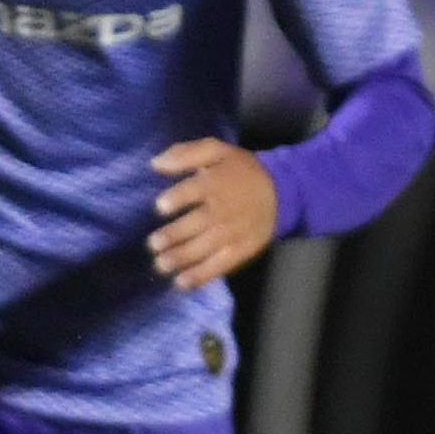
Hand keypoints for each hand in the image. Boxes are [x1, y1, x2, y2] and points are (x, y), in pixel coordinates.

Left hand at [149, 138, 278, 291]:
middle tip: (154, 244)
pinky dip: (200, 276)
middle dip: (174, 235)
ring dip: (181, 258)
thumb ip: (185, 154)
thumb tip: (155, 164)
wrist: (281, 192)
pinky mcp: (241, 250)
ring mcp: (233, 233)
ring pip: (204, 247)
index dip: (178, 199)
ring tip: (161, 264)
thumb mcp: (216, 151)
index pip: (195, 191)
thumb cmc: (240, 171)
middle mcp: (223, 210)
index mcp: (216, 182)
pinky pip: (219, 265)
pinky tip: (181, 283)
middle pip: (197, 224)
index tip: (161, 207)